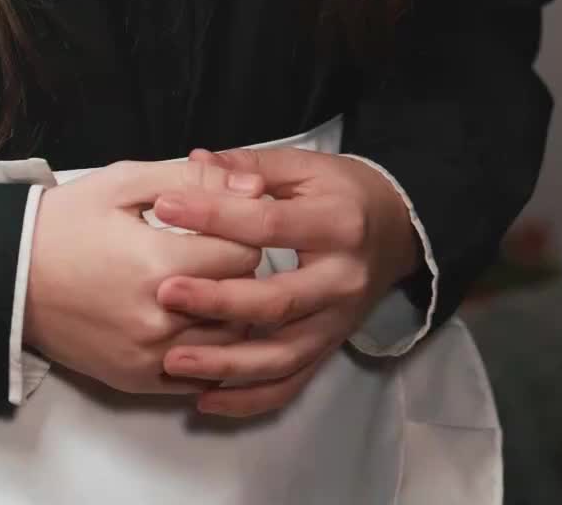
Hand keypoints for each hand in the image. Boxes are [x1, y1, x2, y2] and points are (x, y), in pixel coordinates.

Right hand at [22, 154, 264, 395]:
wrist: (10, 275)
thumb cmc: (66, 223)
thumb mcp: (124, 182)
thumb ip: (193, 181)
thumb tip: (254, 186)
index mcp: (159, 262)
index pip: (245, 252)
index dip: (243, 231)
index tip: (225, 222)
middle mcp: (159, 318)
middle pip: (242, 297)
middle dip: (238, 269)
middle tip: (216, 249)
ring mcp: (150, 356)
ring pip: (229, 340)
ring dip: (228, 311)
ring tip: (206, 283)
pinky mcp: (139, 379)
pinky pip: (200, 374)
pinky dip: (207, 349)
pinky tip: (192, 320)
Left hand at [150, 143, 422, 416]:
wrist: (397, 231)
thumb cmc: (342, 191)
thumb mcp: (304, 167)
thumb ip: (250, 166)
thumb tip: (195, 162)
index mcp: (336, 224)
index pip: (268, 225)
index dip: (215, 216)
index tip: (165, 209)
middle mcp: (340, 281)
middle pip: (276, 301)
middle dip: (217, 300)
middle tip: (165, 293)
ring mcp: (337, 323)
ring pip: (281, 356)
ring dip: (226, 363)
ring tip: (173, 360)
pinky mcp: (330, 349)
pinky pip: (290, 385)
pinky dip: (248, 399)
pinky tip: (205, 398)